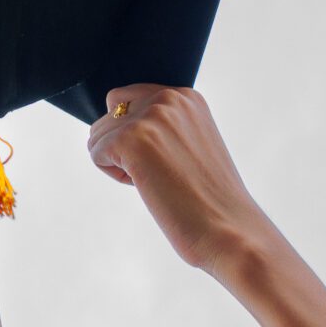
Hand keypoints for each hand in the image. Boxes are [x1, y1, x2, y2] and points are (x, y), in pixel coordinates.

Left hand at [86, 86, 279, 277]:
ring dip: (119, 162)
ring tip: (158, 180)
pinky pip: (96, 152)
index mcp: (186, 96)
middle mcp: (168, 98)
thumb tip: (112, 117)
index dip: (138, 136)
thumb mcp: (191, 142)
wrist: (229, 230)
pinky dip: (114, 174)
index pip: (128, 99)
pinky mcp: (131, 138)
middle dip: (122, 145)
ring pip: (99, 134)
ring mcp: (150, 116)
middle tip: (160, 171)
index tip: (169, 159)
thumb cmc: (209, 198)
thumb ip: (162, 123)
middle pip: (110, 112)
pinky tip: (147, 186)